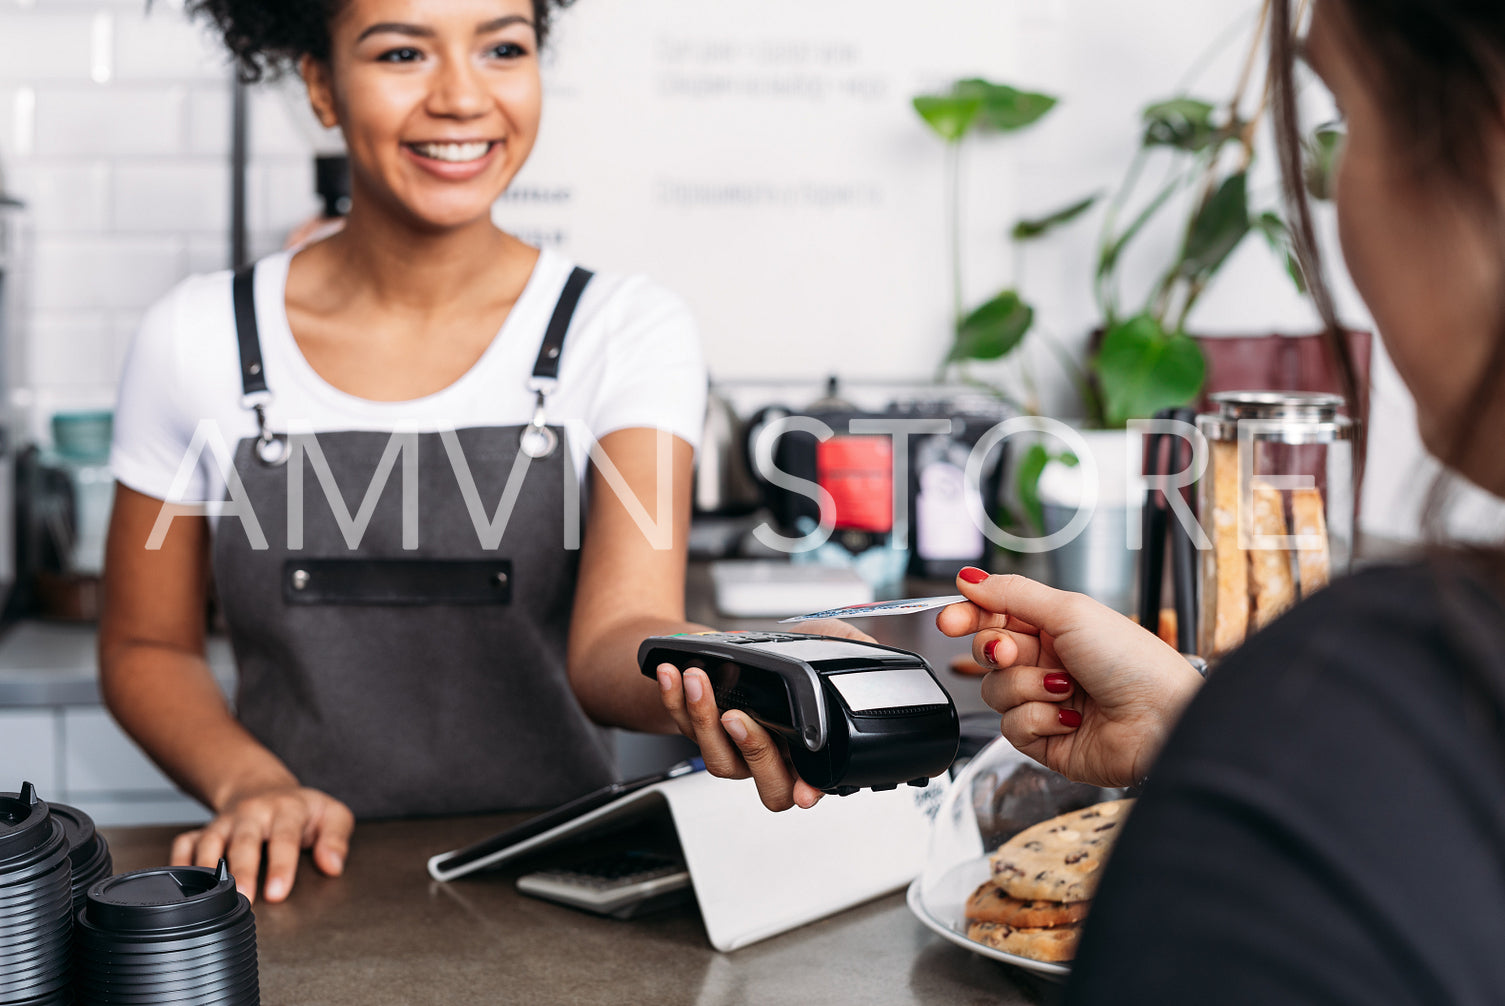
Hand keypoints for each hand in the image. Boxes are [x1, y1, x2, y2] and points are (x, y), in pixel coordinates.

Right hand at [171, 784, 352, 903]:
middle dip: (243, 871)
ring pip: (210, 843)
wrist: (263, 788)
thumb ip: (336, 838)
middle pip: (244, 842)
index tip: (278, 892)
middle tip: (245, 899)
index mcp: (286, 809)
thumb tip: (333, 866)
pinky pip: (183, 844)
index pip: (285, 837)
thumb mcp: (331, 815)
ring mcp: (225, 822)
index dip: (281, 866)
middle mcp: (252, 814)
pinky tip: (178, 885)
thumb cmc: (301, 809)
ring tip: (209, 899)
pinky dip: (177, 862)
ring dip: (207, 870)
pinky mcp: (203, 831)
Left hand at [654, 619, 871, 810]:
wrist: (736, 643)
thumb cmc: (783, 648)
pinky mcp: (699, 732)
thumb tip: (873, 652)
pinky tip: (674, 674)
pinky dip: (674, 700)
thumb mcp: (826, 641)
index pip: (815, 781)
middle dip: (752, 752)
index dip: (813, 790)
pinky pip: (684, 728)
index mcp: (807, 747)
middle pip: (769, 786)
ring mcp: (734, 749)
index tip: (808, 791)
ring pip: (719, 761)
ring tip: (699, 680)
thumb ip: (852, 648)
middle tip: (738, 716)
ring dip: (704, 718)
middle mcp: (773, 757)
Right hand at [937, 570, 1202, 788]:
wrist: (1161, 719)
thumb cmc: (1132, 661)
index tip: (949, 620)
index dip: (967, 617)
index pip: (993, 617)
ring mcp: (1044, 702)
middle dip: (999, 652)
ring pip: (994, 692)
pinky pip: (1011, 728)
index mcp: (1052, 628)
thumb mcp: (1070, 611)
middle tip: (1019, 652)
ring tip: (1064, 689)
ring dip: (1027, 688)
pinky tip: (1069, 717)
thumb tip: (971, 578)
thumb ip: (1012, 594)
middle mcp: (1046, 663)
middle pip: (986, 654)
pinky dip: (1039, 720)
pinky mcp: (1044, 740)